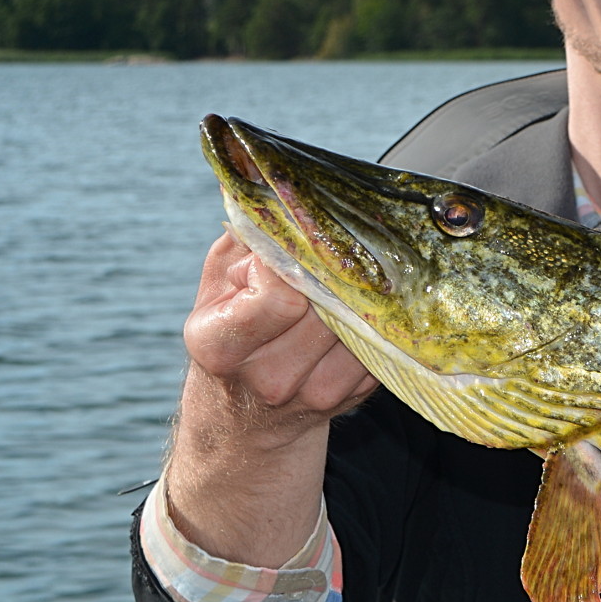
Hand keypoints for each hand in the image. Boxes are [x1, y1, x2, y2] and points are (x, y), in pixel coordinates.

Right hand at [163, 233, 378, 564]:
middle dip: (340, 269)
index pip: (280, 295)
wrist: (245, 420)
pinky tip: (376, 297)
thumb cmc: (230, 331)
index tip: (305, 235)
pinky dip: (382, 318)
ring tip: (366, 261)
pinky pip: (382, 345)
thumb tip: (274, 182)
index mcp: (219, 344)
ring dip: (368, 290)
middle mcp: (269, 377)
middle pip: (330, 307)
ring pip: (364, 324)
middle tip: (352, 237)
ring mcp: (316, 395)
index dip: (300, 259)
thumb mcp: (218, 283)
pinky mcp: (355, 399)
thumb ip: (245, 237)